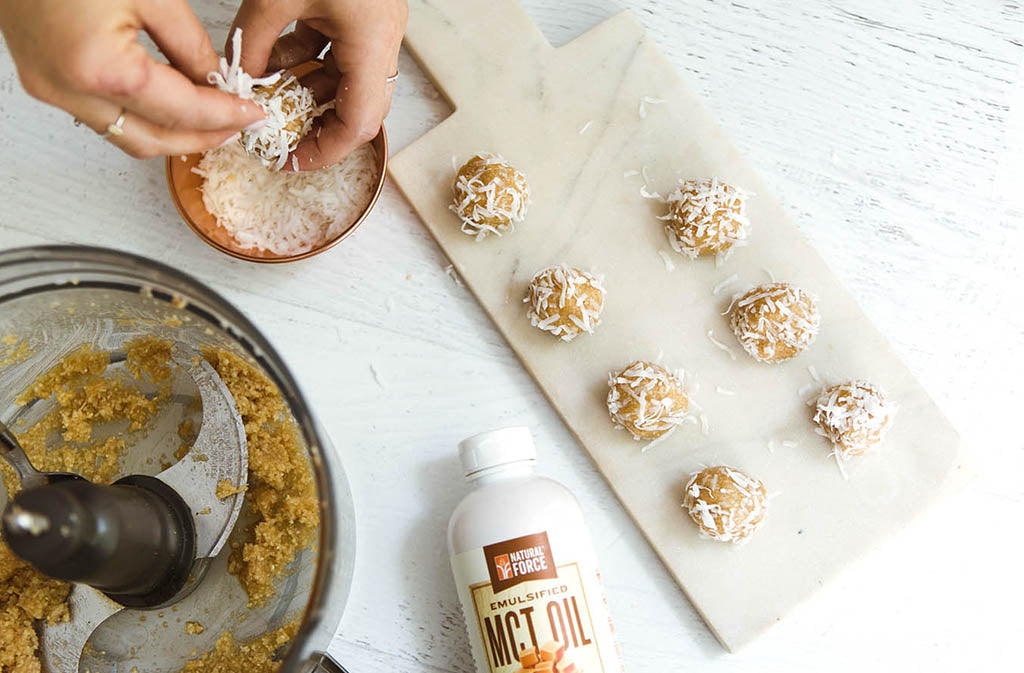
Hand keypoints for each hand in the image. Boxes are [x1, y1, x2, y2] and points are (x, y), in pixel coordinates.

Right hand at [0, 0, 264, 157]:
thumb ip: (189, 44)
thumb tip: (216, 80)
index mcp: (99, 69)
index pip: (181, 111)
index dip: (224, 115)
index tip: (253, 114)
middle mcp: (68, 90)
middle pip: (153, 140)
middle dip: (201, 137)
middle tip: (236, 124)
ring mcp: (49, 89)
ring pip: (125, 136)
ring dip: (170, 134)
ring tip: (208, 119)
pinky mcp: (42, 80)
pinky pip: (101, 116)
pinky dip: (139, 116)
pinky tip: (167, 103)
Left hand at [229, 0, 406, 170]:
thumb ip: (252, 42)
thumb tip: (236, 78)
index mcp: (372, 43)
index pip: (358, 124)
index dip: (322, 152)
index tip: (288, 159)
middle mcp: (383, 40)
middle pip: (359, 109)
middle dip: (317, 127)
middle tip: (281, 137)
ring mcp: (379, 27)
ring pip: (347, 80)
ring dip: (309, 92)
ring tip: (270, 98)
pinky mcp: (366, 13)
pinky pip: (340, 51)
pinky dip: (309, 62)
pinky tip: (276, 61)